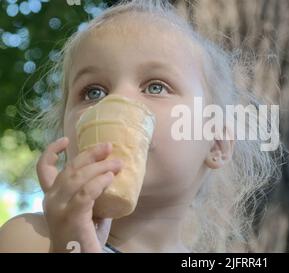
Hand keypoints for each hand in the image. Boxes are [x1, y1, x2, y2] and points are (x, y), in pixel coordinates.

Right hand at [36, 137, 122, 252]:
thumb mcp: (86, 208)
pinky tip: (110, 178)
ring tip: (118, 164)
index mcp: (52, 196)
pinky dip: (99, 182)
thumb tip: (114, 172)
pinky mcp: (71, 217)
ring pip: (79, 177)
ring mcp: (59, 208)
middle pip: (70, 168)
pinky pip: (86, 193)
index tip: (67, 140)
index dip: (52, 151)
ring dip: (101, 167)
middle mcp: (51, 199)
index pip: (44, 169)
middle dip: (90, 154)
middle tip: (109, 147)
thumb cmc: (84, 235)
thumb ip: (93, 192)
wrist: (77, 258)